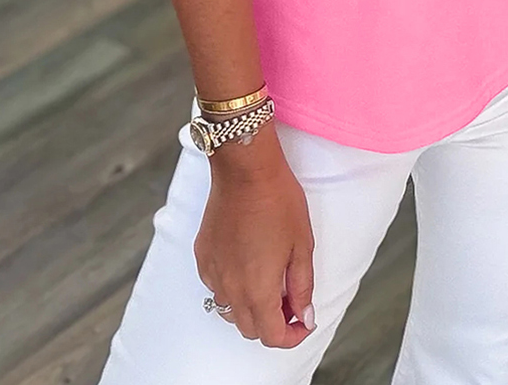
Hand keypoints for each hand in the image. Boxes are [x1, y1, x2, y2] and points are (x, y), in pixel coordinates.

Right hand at [194, 122, 316, 348]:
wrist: (246, 169)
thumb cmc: (277, 201)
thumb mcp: (302, 245)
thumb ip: (303, 287)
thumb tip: (305, 315)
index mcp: (258, 290)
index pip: (273, 337)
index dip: (293, 336)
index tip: (304, 321)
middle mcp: (230, 288)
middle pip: (250, 329)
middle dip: (272, 323)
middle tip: (289, 300)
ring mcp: (213, 272)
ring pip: (230, 310)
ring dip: (250, 307)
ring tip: (268, 282)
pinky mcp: (202, 255)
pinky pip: (216, 286)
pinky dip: (232, 287)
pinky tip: (245, 263)